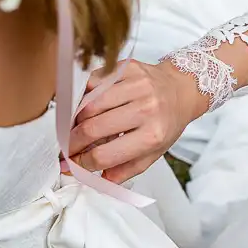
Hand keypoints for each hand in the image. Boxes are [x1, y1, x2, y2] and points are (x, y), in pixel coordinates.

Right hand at [70, 60, 201, 183]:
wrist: (180, 89)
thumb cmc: (166, 122)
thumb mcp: (152, 154)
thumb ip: (124, 170)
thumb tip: (95, 179)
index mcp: (153, 135)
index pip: (104, 155)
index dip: (81, 163)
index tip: (69, 164)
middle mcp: (146, 108)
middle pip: (92, 129)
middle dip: (72, 142)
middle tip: (66, 148)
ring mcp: (136, 84)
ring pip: (88, 105)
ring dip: (76, 120)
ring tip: (76, 128)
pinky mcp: (126, 67)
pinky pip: (92, 83)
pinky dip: (83, 96)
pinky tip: (86, 106)